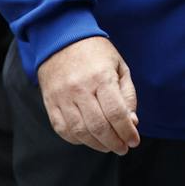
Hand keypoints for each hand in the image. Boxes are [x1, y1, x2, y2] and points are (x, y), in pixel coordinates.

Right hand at [36, 36, 139, 154]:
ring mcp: (62, 96)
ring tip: (108, 145)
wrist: (59, 37)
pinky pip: (63, 129)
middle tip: (123, 147)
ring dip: (97, 145)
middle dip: (114, 143)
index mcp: (101, 77)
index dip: (127, 131)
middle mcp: (80, 88)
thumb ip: (127, 95)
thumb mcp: (118, 66)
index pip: (116, 113)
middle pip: (99, 127)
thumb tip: (132, 122)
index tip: (134, 141)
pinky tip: (88, 138)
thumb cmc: (94, 52)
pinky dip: (77, 139)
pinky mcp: (50, 102)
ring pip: (81, 132)